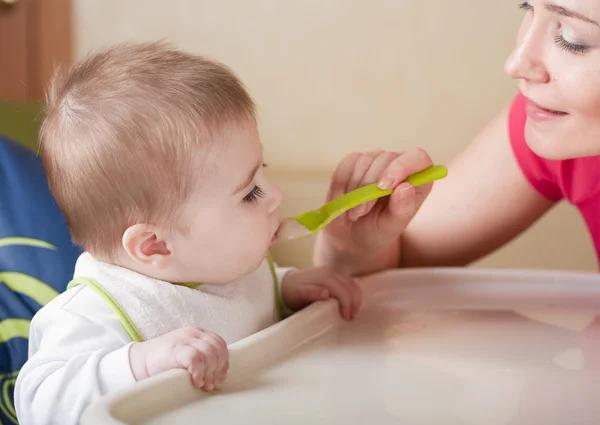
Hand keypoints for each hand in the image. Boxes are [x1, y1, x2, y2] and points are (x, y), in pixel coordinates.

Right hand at [129, 327, 228, 390]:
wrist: (139, 362)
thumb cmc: (164, 363)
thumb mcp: (187, 354)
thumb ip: (202, 357)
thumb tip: (219, 375)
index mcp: (198, 333)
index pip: (220, 344)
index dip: (223, 362)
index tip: (220, 377)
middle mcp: (193, 333)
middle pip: (217, 348)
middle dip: (218, 369)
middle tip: (212, 384)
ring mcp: (184, 339)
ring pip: (209, 353)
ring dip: (210, 372)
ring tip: (204, 385)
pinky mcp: (176, 348)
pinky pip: (196, 358)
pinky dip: (199, 372)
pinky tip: (196, 381)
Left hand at [281, 267, 361, 319]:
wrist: (287, 283)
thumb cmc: (293, 291)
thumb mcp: (298, 294)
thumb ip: (311, 293)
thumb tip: (326, 293)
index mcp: (324, 276)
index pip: (342, 290)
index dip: (347, 304)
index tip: (346, 317)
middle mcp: (331, 272)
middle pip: (350, 287)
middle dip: (354, 303)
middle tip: (351, 318)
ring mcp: (334, 272)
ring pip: (352, 284)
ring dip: (356, 299)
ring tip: (352, 313)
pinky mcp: (336, 275)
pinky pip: (350, 283)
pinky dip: (354, 294)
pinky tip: (351, 304)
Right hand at [314, 148, 433, 274]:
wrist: (353, 235)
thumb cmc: (378, 231)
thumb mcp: (392, 227)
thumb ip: (402, 209)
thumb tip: (406, 187)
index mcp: (417, 179)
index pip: (418, 158)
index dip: (402, 167)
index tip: (384, 186)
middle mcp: (397, 164)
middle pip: (386, 158)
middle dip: (370, 185)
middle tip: (362, 212)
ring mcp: (375, 161)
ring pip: (364, 161)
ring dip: (355, 189)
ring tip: (355, 212)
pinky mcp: (354, 162)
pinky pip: (346, 165)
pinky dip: (341, 186)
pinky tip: (344, 201)